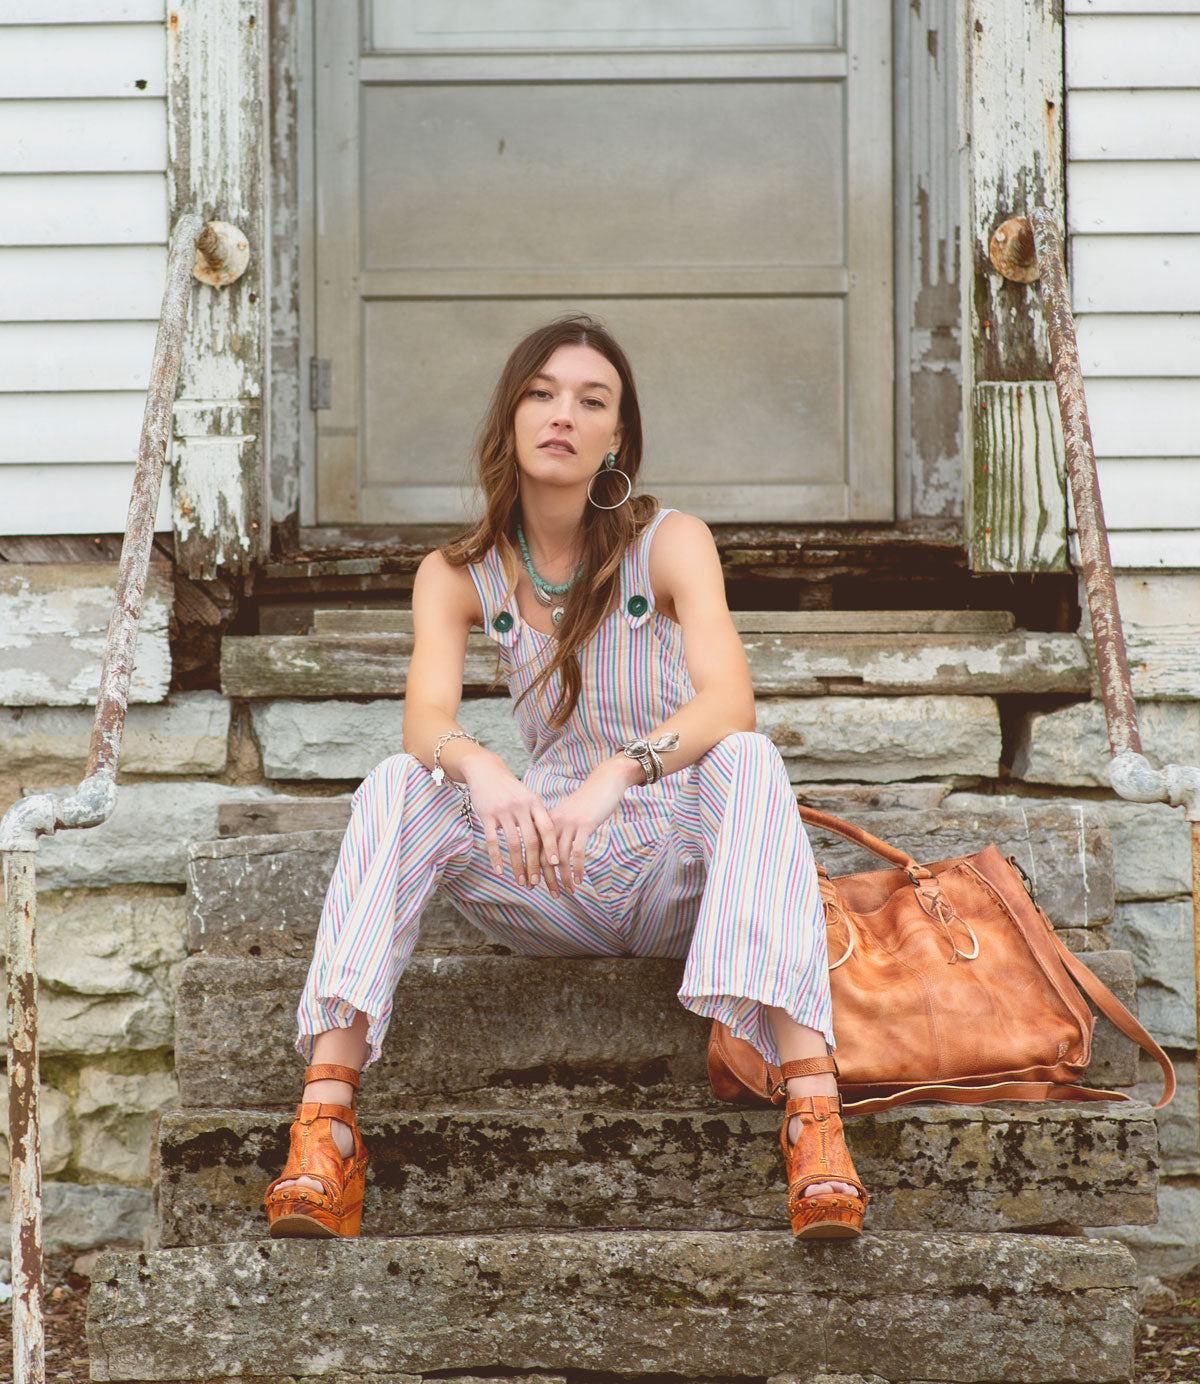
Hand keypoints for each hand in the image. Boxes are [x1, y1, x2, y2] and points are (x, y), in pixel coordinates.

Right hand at [459, 751, 564, 896]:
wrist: (486, 770)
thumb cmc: (511, 789)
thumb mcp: (528, 798)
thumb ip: (537, 818)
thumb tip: (551, 843)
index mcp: (535, 803)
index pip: (547, 828)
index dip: (552, 846)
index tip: (556, 864)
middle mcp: (521, 807)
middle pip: (532, 841)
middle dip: (535, 864)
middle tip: (536, 882)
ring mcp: (504, 811)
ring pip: (514, 844)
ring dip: (518, 866)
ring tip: (520, 881)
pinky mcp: (487, 815)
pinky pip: (493, 841)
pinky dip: (497, 858)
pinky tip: (500, 871)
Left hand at [545, 758, 634, 892]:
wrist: (604, 782)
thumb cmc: (586, 803)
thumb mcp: (567, 816)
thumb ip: (558, 831)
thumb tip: (551, 853)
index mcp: (547, 821)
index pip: (533, 849)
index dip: (532, 869)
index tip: (532, 885)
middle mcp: (554, 823)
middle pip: (544, 856)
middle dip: (546, 878)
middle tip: (550, 894)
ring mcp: (569, 824)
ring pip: (560, 857)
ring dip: (563, 878)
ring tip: (567, 891)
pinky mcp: (585, 825)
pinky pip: (578, 852)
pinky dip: (577, 869)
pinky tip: (579, 880)